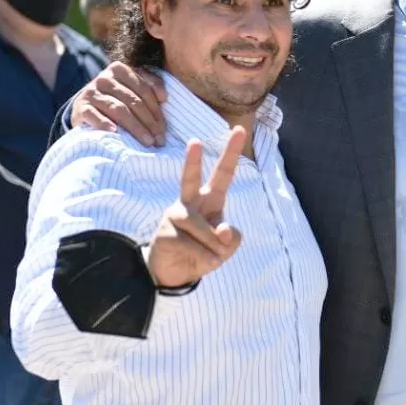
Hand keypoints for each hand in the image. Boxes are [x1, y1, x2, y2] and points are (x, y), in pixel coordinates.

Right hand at [72, 62, 167, 146]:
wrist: (86, 108)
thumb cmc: (116, 99)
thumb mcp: (132, 89)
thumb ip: (150, 87)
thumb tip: (164, 97)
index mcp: (120, 69)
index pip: (144, 90)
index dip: (156, 111)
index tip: (164, 130)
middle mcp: (105, 78)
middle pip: (133, 101)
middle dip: (149, 122)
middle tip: (159, 140)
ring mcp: (91, 92)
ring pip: (118, 109)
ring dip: (135, 127)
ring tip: (147, 141)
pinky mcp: (81, 107)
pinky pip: (94, 115)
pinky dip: (104, 123)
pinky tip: (115, 132)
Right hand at [147, 126, 245, 288]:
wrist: (174, 274)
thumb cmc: (202, 252)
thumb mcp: (225, 247)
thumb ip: (231, 238)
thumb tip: (223, 231)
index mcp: (210, 200)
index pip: (223, 174)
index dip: (230, 153)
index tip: (238, 130)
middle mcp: (190, 202)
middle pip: (192, 179)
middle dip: (193, 161)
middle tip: (194, 141)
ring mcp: (176, 216)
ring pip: (206, 230)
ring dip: (215, 248)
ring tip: (213, 257)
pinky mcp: (166, 233)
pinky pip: (196, 246)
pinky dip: (206, 257)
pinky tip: (201, 262)